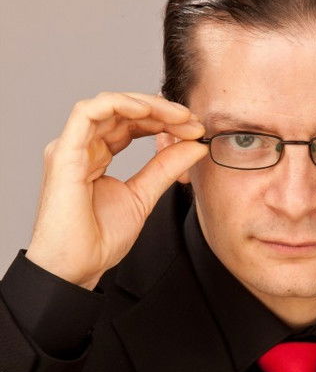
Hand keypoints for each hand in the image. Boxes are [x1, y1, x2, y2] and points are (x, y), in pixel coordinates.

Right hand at [26, 92, 207, 288]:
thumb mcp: (144, 196)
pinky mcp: (64, 153)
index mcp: (97, 155)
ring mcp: (71, 148)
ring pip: (109, 105)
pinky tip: (145, 110)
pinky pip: (87, 113)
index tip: (193, 130)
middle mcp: (82, 147)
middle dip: (161, 111)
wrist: (78, 267)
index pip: (131, 124)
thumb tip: (195, 145)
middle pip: (123, 111)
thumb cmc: (98, 239)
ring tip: (177, 116)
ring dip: (147, 105)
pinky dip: (118, 104)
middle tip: (191, 121)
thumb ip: (166, 168)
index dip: (164, 120)